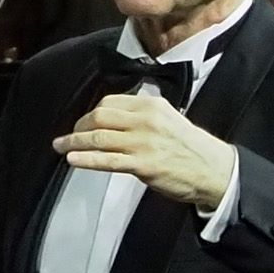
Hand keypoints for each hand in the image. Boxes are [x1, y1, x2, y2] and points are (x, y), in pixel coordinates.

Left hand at [56, 87, 238, 213]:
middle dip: (78, 127)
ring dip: (74, 143)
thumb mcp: (167, 119)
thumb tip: (112, 121)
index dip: (90, 114)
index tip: (82, 124)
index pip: (110, 103)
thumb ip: (141, 117)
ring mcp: (143, 142)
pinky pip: (106, 160)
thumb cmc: (189, 147)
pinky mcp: (142, 164)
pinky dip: (86, 160)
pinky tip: (72, 160)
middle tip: (67, 137)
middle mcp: (145, 119)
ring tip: (60, 147)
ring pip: (98, 138)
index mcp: (151, 105)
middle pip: (99, 117)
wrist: (213, 169)